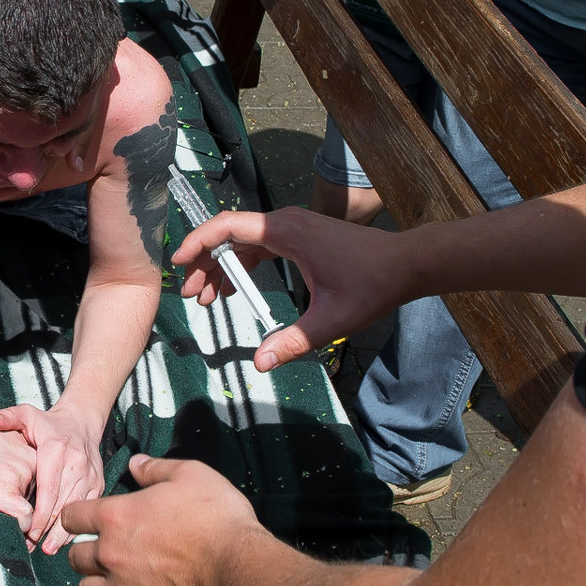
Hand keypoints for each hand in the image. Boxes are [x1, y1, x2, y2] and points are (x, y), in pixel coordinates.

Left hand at [0, 403, 105, 553]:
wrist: (81, 422)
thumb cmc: (49, 424)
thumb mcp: (27, 414)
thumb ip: (9, 418)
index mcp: (57, 450)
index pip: (49, 488)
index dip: (40, 513)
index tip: (30, 532)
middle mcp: (77, 464)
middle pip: (62, 503)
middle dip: (48, 528)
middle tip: (33, 547)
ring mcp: (90, 475)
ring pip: (76, 509)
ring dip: (62, 531)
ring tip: (48, 549)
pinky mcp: (98, 484)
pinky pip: (87, 508)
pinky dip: (77, 525)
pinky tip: (64, 539)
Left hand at [63, 455, 268, 585]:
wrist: (238, 573)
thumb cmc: (215, 518)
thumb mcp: (191, 476)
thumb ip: (156, 469)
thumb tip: (135, 463)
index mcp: (115, 518)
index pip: (71, 516)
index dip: (75, 516)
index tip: (84, 519)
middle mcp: (110, 556)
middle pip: (74, 558)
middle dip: (84, 551)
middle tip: (104, 549)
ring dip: (96, 582)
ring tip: (114, 578)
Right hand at [170, 207, 420, 370]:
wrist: (406, 265)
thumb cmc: (372, 287)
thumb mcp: (332, 320)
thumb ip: (293, 341)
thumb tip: (259, 363)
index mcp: (286, 232)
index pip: (227, 226)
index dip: (198, 242)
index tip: (179, 264)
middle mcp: (284, 221)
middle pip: (228, 234)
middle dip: (205, 263)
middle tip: (193, 296)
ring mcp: (292, 226)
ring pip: (242, 240)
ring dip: (222, 266)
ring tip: (208, 299)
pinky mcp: (299, 234)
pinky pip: (258, 244)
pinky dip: (242, 264)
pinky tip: (234, 290)